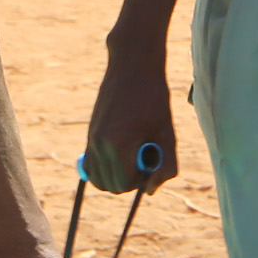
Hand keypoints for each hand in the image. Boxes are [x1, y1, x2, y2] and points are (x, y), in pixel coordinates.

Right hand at [81, 54, 180, 194]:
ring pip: (96, 177)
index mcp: (119, 145)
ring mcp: (91, 139)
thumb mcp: (167, 134)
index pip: (123, 184)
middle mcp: (99, 144)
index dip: (140, 182)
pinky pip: (91, 163)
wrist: (133, 67)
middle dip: (127, 181)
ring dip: (114, 176)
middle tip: (143, 161)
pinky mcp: (90, 133)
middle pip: (108, 185)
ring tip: (132, 157)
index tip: (151, 164)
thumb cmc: (154, 98)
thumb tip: (150, 190)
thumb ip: (164, 165)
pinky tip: (123, 150)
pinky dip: (105, 166)